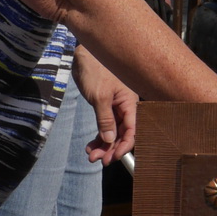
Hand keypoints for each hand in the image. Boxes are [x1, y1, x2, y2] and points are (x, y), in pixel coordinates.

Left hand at [73, 48, 138, 165]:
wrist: (84, 56)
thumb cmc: (96, 70)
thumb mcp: (100, 96)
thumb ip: (105, 119)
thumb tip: (110, 139)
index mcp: (129, 103)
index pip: (132, 130)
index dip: (124, 146)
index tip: (113, 157)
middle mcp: (125, 107)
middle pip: (122, 134)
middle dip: (111, 149)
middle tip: (98, 160)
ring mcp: (114, 108)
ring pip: (112, 132)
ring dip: (103, 145)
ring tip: (91, 156)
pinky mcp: (104, 107)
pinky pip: (104, 126)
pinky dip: (98, 137)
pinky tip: (90, 145)